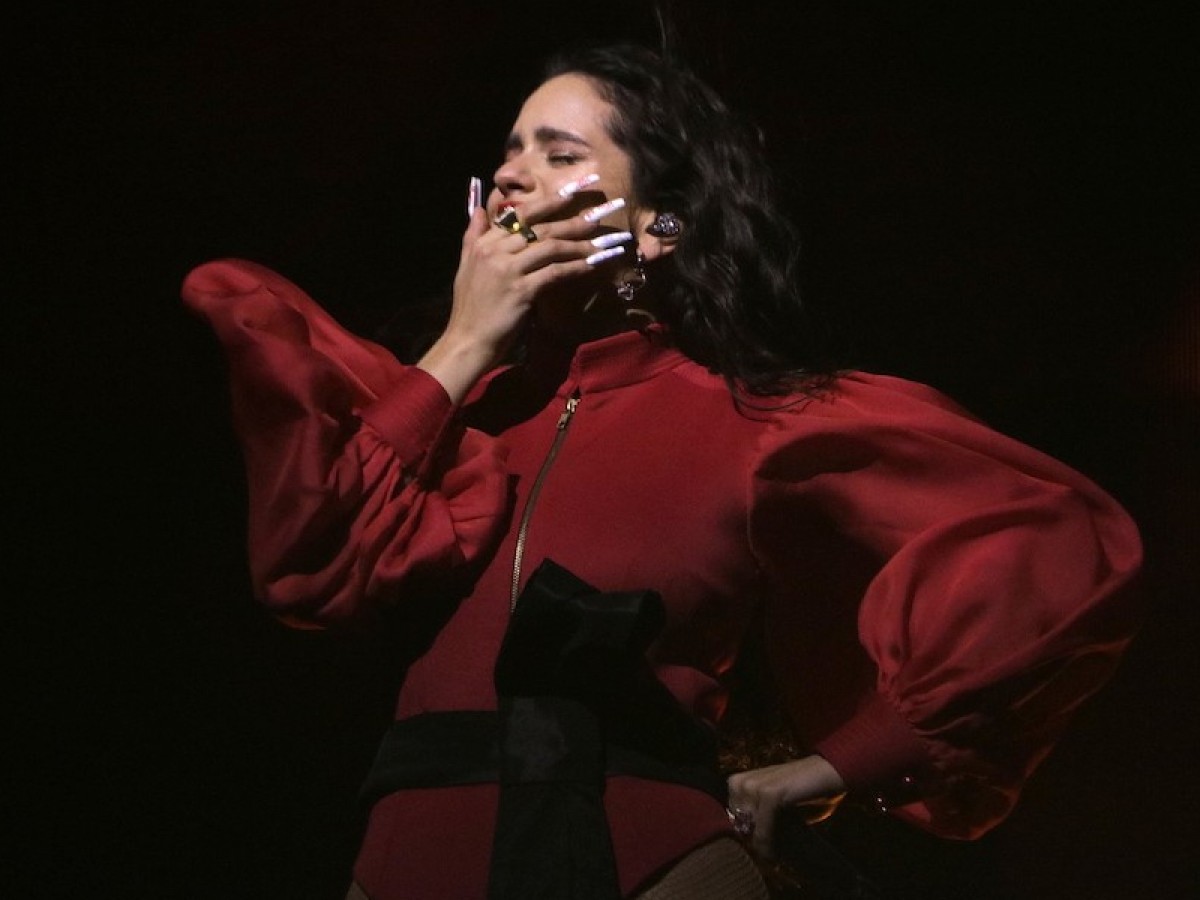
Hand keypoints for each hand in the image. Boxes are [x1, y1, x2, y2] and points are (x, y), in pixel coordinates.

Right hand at [417, 187, 628, 402]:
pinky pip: (555, 273)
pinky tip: (592, 264)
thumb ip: (473, 234)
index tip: (573, 191)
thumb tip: (480, 208)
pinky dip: (575, 267)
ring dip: (580, 244)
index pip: (520, 213)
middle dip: (573, 219)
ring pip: (551, 247)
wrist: (467, 340)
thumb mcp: (465, 265)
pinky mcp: (521, 290)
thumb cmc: (470, 307)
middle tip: (599, 213)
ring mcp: (508, 270)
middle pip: (541, 228)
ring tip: (603, 240)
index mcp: (484, 242)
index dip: (549, 201)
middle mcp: (495, 251)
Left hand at [725, 754, 847, 858]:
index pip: (731, 819)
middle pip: (736, 825)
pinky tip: (775, 854)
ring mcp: (754, 785)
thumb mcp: (777, 809)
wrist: (831, 772)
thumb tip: (753, 847)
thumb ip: (761, 821)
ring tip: (772, 856)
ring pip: (748, 829)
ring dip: (760, 845)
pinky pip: (762, 829)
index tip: (759, 851)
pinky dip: (769, 845)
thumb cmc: (806, 792)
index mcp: (740, 782)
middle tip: (767, 855)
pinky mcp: (769, 793)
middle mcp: (742, 781)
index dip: (745, 836)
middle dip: (752, 841)